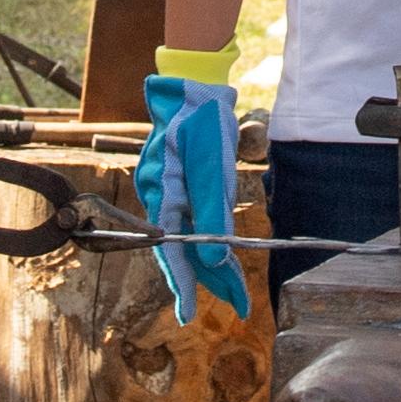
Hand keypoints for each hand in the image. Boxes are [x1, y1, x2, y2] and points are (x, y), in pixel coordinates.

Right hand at [139, 61, 243, 317]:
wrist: (193, 86)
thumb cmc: (201, 119)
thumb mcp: (213, 161)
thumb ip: (212, 208)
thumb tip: (215, 257)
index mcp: (162, 193)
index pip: (172, 250)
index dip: (183, 284)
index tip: (188, 314)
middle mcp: (160, 198)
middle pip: (184, 251)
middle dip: (211, 280)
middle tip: (241, 306)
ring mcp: (168, 194)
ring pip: (190, 240)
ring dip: (214, 266)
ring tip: (238, 293)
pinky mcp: (179, 189)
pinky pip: (193, 225)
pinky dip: (210, 243)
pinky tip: (224, 260)